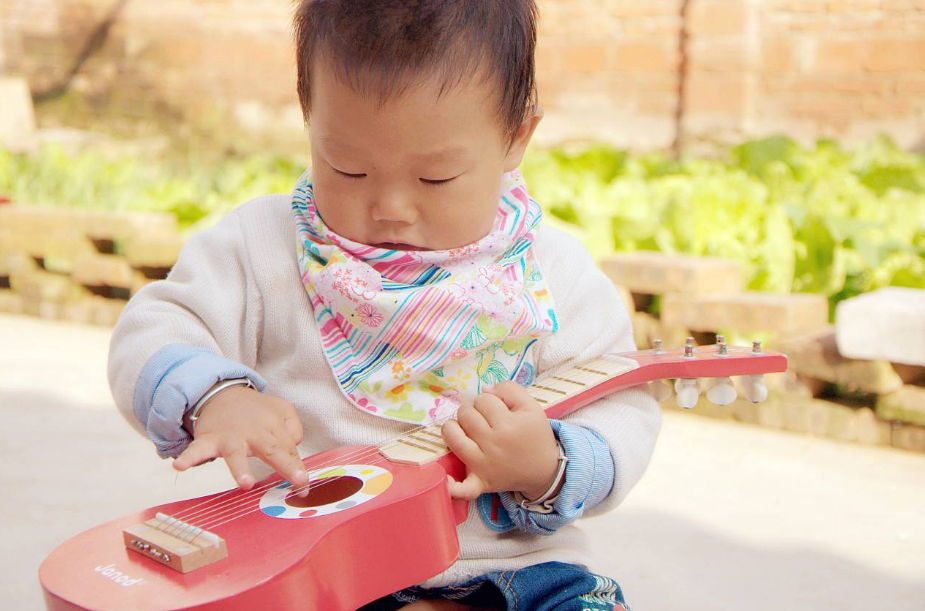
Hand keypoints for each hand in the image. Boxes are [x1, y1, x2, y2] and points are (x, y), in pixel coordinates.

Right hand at [173, 386, 309, 493]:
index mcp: (273, 426)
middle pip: (272, 449)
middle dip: (286, 465)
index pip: (288, 449)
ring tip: (246, 483)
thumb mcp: (282, 410)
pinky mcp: (208, 440)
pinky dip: (188, 458)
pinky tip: (180, 466)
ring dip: (241, 469)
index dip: (298, 468)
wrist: (221, 393)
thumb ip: (294, 428)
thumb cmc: (256, 410)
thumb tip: (294, 449)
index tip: (306, 486)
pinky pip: (197, 450)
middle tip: (298, 481)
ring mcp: (230, 437)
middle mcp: (254, 432)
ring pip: (236, 454)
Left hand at [441, 381, 560, 500]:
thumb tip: (484, 389)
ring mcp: (484, 465)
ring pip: (453, 437)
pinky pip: (462, 489)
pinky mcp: (480, 483)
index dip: (489, 401)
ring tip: (465, 431)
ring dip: (453, 429)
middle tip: (484, 420)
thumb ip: (509, 389)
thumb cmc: (535, 435)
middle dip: (473, 411)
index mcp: (508, 424)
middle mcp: (493, 444)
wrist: (544, 470)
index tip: (497, 410)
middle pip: (466, 414)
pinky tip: (445, 481)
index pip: (483, 400)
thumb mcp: (531, 406)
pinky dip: (452, 487)